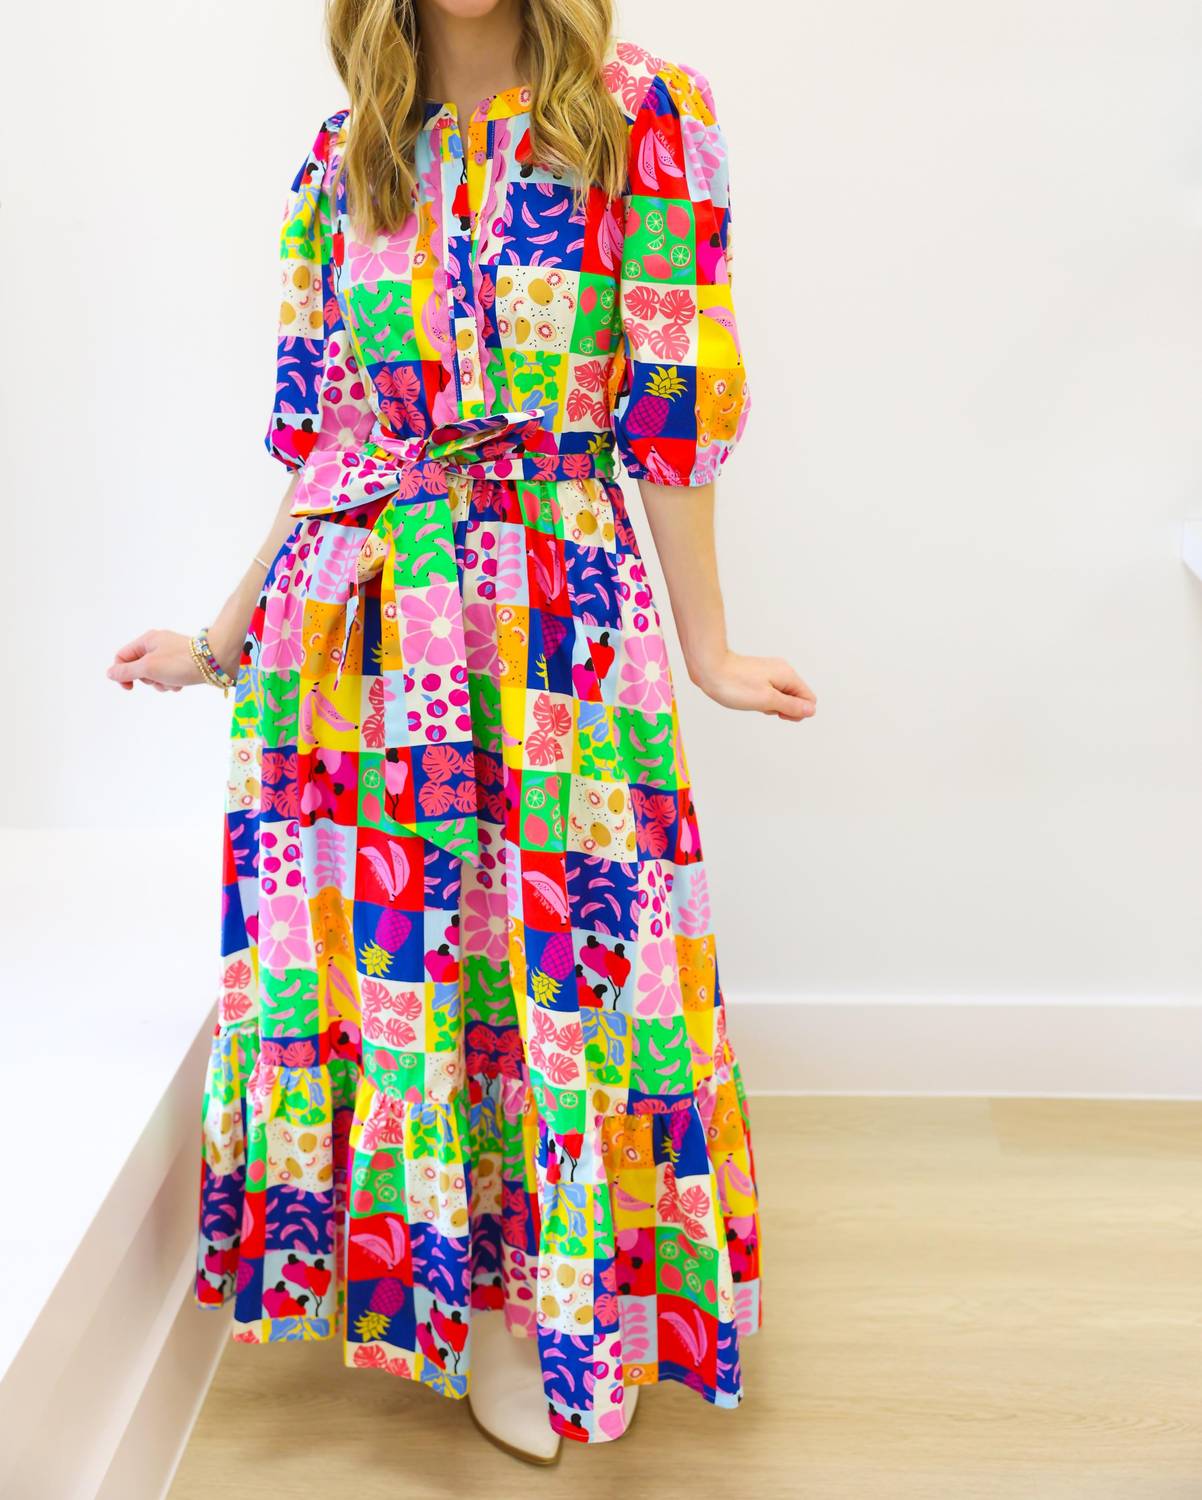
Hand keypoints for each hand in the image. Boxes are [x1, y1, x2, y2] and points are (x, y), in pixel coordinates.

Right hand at [106, 629, 207, 692]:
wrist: (217, 660)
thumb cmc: (182, 662)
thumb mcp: (149, 667)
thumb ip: (127, 671)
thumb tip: (110, 673)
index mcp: (147, 640)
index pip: (122, 657)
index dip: (122, 673)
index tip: (129, 687)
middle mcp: (158, 644)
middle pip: (139, 668)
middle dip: (148, 680)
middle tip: (159, 680)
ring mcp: (170, 653)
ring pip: (155, 675)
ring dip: (161, 683)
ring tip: (173, 682)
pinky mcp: (182, 663)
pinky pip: (169, 676)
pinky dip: (173, 683)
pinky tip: (181, 684)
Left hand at [690, 649, 815, 721]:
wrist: (709, 667)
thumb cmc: (734, 684)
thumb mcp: (766, 700)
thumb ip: (791, 706)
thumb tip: (811, 711)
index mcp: (788, 675)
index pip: (809, 700)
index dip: (796, 711)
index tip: (776, 710)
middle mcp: (783, 671)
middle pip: (796, 698)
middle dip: (782, 708)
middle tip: (762, 704)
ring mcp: (771, 672)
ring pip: (781, 697)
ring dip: (770, 705)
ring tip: (753, 700)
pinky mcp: (759, 675)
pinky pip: (770, 692)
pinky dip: (761, 699)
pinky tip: (749, 697)